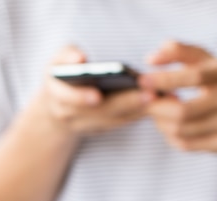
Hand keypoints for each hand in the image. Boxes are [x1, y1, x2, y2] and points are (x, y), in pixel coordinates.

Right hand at [40, 46, 154, 136]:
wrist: (57, 108)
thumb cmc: (61, 75)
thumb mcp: (57, 60)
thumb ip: (67, 56)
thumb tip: (81, 59)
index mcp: (57, 97)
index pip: (69, 99)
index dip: (82, 98)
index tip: (97, 96)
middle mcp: (71, 116)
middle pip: (100, 112)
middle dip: (125, 103)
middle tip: (148, 94)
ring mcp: (88, 126)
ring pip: (114, 120)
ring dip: (137, 110)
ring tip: (158, 98)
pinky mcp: (103, 129)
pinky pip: (122, 121)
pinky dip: (139, 113)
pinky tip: (156, 103)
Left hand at [139, 41, 216, 151]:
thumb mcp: (208, 62)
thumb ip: (179, 52)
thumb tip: (149, 59)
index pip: (193, 76)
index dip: (165, 79)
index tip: (142, 81)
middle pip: (183, 112)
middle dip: (158, 108)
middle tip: (145, 101)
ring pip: (181, 131)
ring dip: (161, 123)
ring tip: (157, 113)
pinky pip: (186, 145)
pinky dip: (170, 137)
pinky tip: (168, 127)